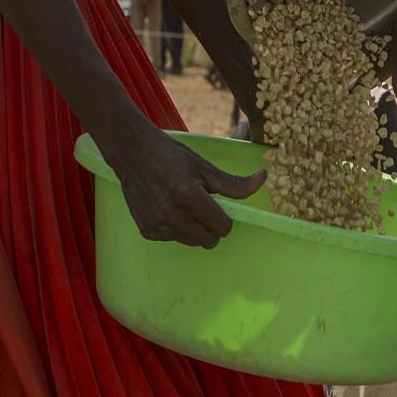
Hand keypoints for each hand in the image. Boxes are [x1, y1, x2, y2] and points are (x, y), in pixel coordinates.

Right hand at [102, 121, 263, 249]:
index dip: (224, 218)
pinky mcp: (146, 231)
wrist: (132, 154)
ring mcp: (157, 226)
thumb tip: (263, 179)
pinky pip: (173, 239)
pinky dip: (176, 228)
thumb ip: (235, 183)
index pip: (222, 228)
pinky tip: (167, 208)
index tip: (216, 205)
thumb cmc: (172, 157)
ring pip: (192, 242)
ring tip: (182, 205)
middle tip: (201, 206)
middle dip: (211, 226)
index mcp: (190, 198)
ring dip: (193, 228)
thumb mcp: (205, 168)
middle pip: (209, 241)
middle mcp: (172, 216)